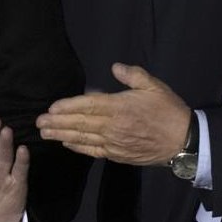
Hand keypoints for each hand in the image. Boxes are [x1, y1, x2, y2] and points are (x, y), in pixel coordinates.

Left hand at [36, 63, 189, 165]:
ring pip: (83, 138)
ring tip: (44, 133)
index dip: (68, 106)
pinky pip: (93, 151)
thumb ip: (133, 75)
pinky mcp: (117, 155)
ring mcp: (114, 143)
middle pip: (80, 124)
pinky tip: (66, 143)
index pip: (88, 106)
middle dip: (57, 122)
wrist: (184, 141)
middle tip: (38, 122)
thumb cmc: (168, 110)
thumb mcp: (154, 86)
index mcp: (120, 107)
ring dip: (61, 135)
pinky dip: (78, 147)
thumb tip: (114, 66)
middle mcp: (113, 127)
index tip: (51, 107)